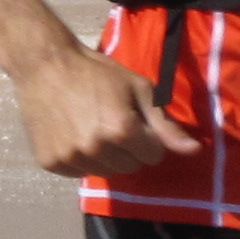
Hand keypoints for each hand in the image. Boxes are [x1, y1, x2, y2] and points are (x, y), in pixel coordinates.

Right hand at [13, 40, 199, 177]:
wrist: (45, 66)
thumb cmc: (96, 73)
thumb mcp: (138, 89)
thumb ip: (165, 125)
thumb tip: (194, 151)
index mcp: (122, 130)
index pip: (153, 156)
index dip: (147, 137)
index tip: (133, 119)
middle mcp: (96, 149)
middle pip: (130, 167)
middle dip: (128, 149)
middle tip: (111, 122)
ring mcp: (71, 158)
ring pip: (105, 172)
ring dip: (105, 156)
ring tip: (90, 128)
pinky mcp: (51, 162)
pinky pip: (79, 172)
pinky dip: (80, 159)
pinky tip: (72, 135)